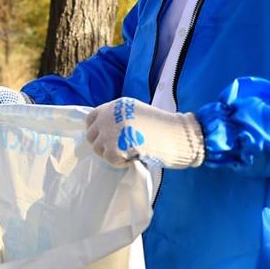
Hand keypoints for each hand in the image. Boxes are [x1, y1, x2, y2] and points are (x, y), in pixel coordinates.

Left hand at [85, 98, 204, 168]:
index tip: (105, 139)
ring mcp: (109, 132)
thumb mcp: (137, 112)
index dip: (96, 130)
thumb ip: (119, 118)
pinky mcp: (113, 147)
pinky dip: (122, 163)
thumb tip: (104, 133)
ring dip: (113, 154)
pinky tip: (136, 156)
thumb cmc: (163, 126)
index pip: (92, 118)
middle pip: (92, 136)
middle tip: (120, 150)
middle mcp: (109, 116)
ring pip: (99, 150)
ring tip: (132, 151)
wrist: (178, 134)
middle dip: (103, 145)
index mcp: (115, 105)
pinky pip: (110, 160)